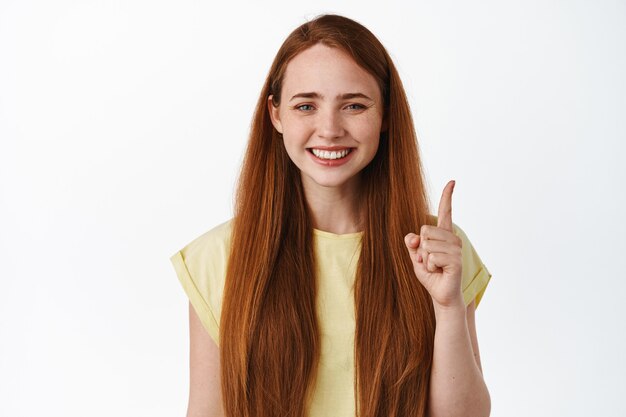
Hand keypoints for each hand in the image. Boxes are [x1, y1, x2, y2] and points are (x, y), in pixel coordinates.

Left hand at [404, 180, 463, 309]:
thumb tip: (412, 237)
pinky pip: (432, 257)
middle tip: (429, 261)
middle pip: (424, 231)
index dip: (447, 197)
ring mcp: (456, 249)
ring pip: (427, 245)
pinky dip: (429, 267)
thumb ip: (412, 244)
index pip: (445, 212)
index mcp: (443, 235)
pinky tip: (439, 272)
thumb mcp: (416, 257)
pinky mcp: (456, 261)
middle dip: (420, 248)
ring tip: (435, 267)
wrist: (441, 295)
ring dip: (424, 260)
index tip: (452, 181)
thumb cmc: (431, 275)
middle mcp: (452, 239)